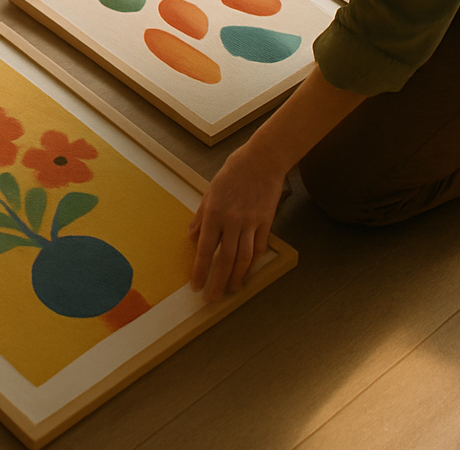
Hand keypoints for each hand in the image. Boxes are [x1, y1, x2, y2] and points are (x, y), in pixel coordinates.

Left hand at [189, 143, 286, 300]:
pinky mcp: (266, 223)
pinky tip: (245, 273)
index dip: (201, 270)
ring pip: (244, 258)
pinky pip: (258, 248)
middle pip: (225, 259)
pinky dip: (251, 263)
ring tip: (229, 290)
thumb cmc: (233, 173)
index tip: (196, 285)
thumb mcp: (210, 191)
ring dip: (236, 277)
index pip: (206, 249)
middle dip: (217, 281)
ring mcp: (251, 223)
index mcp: (215, 212)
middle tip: (212, 298)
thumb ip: (201, 215)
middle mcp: (232, 221)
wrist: (262, 161)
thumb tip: (192, 236)